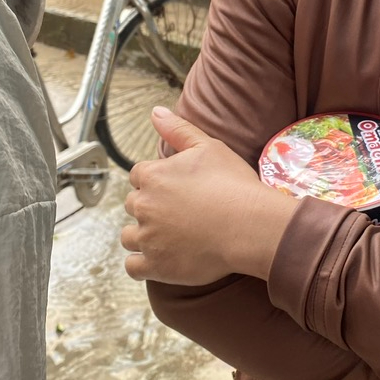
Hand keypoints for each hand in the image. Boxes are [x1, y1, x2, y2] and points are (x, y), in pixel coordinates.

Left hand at [121, 107, 297, 284]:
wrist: (249, 225)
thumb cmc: (232, 184)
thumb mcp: (208, 146)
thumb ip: (177, 129)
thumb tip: (155, 112)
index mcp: (152, 176)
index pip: (139, 175)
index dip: (156, 180)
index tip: (176, 188)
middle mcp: (143, 206)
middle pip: (133, 204)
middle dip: (150, 207)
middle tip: (178, 212)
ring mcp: (148, 238)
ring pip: (130, 236)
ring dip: (143, 235)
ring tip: (169, 236)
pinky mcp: (155, 266)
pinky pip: (133, 267)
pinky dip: (141, 264)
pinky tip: (159, 259)